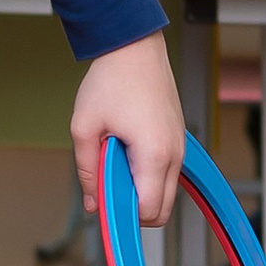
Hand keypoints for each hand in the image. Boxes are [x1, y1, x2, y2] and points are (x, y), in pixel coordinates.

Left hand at [72, 29, 184, 224]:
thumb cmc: (111, 81)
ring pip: (166, 192)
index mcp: (154, 154)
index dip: (124, 216)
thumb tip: (93, 204)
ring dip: (140, 190)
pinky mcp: (178, 140)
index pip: (149, 210)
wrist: (134, 48)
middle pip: (163, 210)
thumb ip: (87, 171)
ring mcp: (180, 147)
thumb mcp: (84, 129)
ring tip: (115, 163)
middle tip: (106, 186)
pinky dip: (147, 175)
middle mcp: (174, 154)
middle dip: (133, 209)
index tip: (104, 206)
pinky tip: (126, 154)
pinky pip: (167, 173)